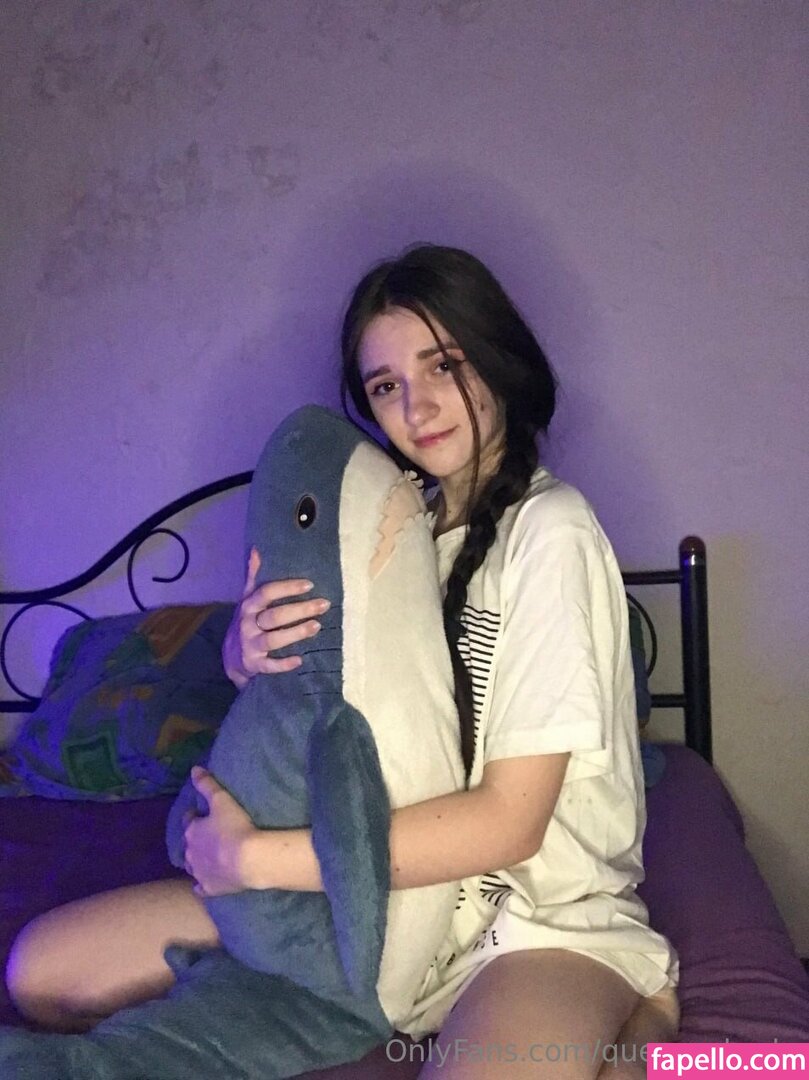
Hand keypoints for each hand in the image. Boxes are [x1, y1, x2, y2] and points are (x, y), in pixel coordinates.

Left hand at [183, 767, 260, 896]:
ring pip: (191, 866)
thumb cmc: (235, 827)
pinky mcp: (209, 888)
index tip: (200, 814)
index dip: (194, 817)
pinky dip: (200, 885)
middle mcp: (191, 852)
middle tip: (206, 837)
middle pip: (188, 844)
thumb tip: (193, 770)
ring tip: (205, 858)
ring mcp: (199, 872)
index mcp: (193, 831)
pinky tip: (202, 885)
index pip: (189, 820)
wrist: (248, 859)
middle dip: (194, 840)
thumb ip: (207, 784)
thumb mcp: (222, 800)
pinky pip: (200, 887)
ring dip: (195, 861)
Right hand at [222, 547, 330, 686]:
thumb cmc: (246, 623)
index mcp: (248, 606)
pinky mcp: (254, 665)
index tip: (310, 585)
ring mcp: (250, 645)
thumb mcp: (247, 600)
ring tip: (317, 626)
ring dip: (295, 633)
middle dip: (299, 610)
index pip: (266, 592)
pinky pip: (269, 666)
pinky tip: (300, 660)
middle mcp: (247, 624)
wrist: (230, 658)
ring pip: (273, 639)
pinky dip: (283, 664)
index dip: (287, 588)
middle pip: (274, 616)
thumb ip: (253, 577)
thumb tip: (256, 550)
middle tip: (324, 604)